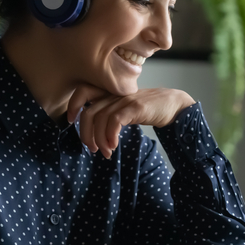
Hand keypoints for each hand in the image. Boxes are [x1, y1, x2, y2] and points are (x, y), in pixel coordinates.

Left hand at [67, 86, 195, 158]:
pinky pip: (114, 121)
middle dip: (86, 134)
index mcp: (110, 92)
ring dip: (99, 140)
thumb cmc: (148, 109)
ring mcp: (125, 99)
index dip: (73, 105)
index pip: (83, 91)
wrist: (173, 105)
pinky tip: (114, 145)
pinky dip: (110, 136)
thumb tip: (93, 132)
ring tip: (106, 152)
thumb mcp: (125, 108)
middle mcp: (115, 94)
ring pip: (100, 119)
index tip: (71, 122)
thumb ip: (110, 113)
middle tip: (92, 149)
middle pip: (88, 113)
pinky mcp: (135, 107)